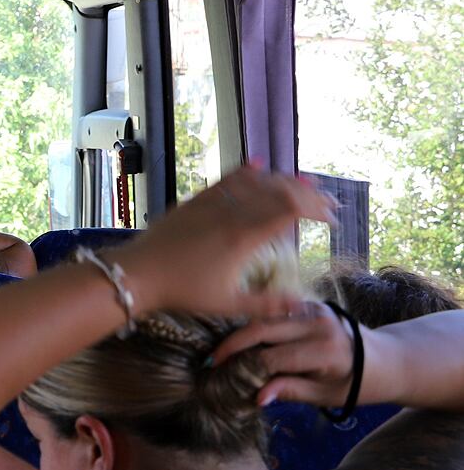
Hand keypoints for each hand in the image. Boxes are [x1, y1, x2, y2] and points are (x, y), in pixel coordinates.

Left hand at [111, 166, 333, 318]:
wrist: (137, 274)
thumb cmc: (182, 291)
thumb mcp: (227, 304)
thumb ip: (266, 305)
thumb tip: (301, 304)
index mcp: (244, 237)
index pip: (291, 210)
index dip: (316, 210)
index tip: (331, 219)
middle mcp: (230, 213)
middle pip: (278, 191)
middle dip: (308, 193)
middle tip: (327, 201)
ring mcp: (211, 204)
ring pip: (253, 181)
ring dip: (281, 179)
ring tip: (303, 182)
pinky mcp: (193, 201)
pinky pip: (224, 180)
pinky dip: (244, 172)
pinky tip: (257, 164)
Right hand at [210, 301, 357, 407]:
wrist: (385, 360)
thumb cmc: (355, 384)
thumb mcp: (324, 396)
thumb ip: (290, 391)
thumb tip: (257, 397)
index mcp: (326, 351)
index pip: (273, 358)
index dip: (246, 368)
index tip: (223, 377)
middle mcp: (320, 325)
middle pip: (263, 329)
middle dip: (234, 345)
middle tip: (213, 359)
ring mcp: (315, 310)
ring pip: (265, 317)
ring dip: (242, 332)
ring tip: (223, 349)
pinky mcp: (311, 305)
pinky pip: (275, 312)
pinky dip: (257, 325)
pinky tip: (244, 339)